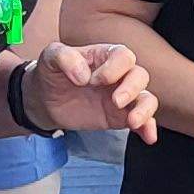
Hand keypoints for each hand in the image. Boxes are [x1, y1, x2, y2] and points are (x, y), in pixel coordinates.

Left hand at [25, 44, 156, 140]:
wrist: (44, 100)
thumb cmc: (52, 73)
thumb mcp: (51, 57)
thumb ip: (64, 57)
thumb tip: (83, 76)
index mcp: (105, 56)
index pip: (123, 56)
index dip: (114, 68)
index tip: (94, 80)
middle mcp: (119, 75)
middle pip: (140, 76)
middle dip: (131, 89)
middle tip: (115, 101)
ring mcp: (122, 97)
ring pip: (146, 98)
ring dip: (144, 109)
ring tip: (132, 121)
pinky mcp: (120, 117)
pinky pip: (142, 121)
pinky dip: (148, 128)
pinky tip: (148, 137)